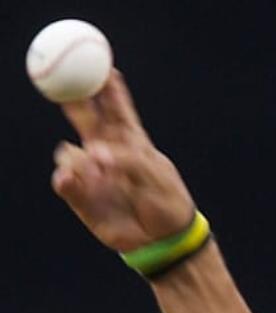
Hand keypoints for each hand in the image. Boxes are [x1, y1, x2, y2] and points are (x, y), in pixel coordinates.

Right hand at [50, 70, 195, 252]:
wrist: (165, 240)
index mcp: (129, 139)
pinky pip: (65, 181)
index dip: (106, 85)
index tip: (101, 65)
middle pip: (83, 116)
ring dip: (80, 159)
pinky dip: (66, 178)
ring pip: (69, 152)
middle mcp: (107, 151)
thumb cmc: (167, 203)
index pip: (114, 105)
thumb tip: (94, 153)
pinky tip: (71, 179)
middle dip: (73, 98)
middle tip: (65, 83)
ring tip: (101, 173)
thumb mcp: (154, 174)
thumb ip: (126, 159)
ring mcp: (92, 172)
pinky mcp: (82, 196)